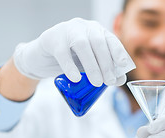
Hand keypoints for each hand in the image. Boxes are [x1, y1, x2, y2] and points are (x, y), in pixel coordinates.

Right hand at [13, 18, 134, 85]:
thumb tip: (120, 80)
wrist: (42, 57)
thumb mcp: (89, 65)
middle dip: (106, 63)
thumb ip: (104, 70)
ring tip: (97, 83)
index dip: (118, 51)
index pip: (110, 39)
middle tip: (109, 81)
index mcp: (96, 31)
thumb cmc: (70, 60)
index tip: (122, 65)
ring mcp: (67, 30)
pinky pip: (62, 52)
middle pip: (98, 42)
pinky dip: (70, 67)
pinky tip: (76, 78)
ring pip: (82, 45)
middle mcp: (83, 27)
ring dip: (92, 65)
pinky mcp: (51, 38)